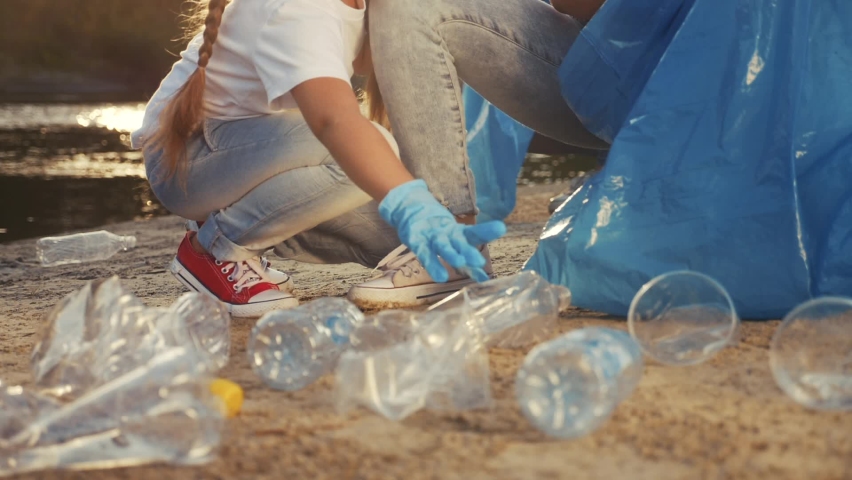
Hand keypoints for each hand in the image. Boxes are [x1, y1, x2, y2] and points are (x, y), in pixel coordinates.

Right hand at [379, 180, 506, 282]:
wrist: (412, 212)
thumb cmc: (439, 235)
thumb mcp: (454, 247)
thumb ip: (468, 264)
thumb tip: (485, 280)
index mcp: (458, 233)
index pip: (474, 232)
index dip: (487, 231)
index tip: (501, 228)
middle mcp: (447, 234)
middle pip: (459, 241)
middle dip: (469, 250)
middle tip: (480, 260)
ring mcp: (432, 237)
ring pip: (443, 246)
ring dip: (451, 254)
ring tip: (460, 262)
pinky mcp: (417, 242)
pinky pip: (425, 254)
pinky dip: (432, 264)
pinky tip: (440, 276)